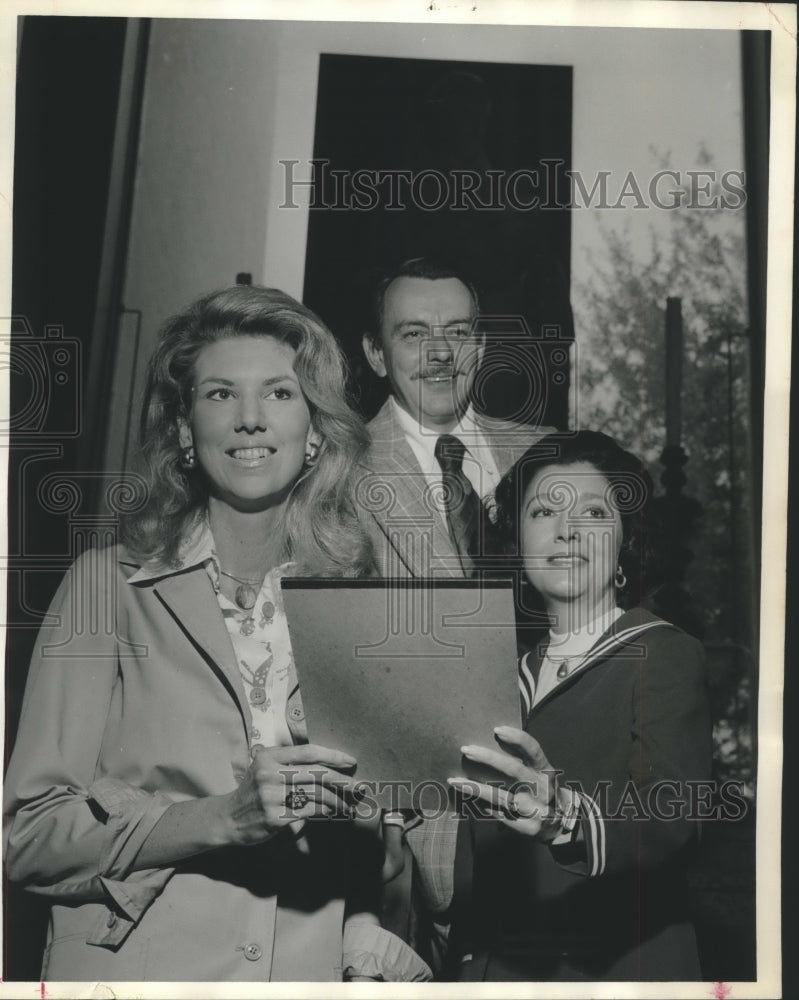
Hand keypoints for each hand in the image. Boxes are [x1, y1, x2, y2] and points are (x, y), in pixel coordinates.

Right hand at [226, 744, 357, 845]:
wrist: (228, 818)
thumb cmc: (253, 792)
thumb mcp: (265, 769)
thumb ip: (290, 764)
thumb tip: (328, 766)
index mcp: (269, 757)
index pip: (308, 752)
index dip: (332, 755)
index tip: (350, 761)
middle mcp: (269, 773)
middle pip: (315, 773)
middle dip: (341, 780)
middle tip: (358, 786)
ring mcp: (271, 796)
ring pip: (315, 794)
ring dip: (336, 800)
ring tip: (348, 805)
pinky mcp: (274, 816)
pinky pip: (307, 811)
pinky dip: (324, 811)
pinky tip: (332, 813)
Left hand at [448, 726, 568, 840]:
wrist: (563, 823)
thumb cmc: (543, 790)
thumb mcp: (540, 773)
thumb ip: (522, 762)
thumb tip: (488, 745)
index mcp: (545, 770)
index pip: (533, 749)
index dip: (516, 738)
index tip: (496, 729)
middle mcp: (541, 788)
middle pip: (513, 770)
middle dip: (488, 758)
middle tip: (466, 749)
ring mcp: (535, 809)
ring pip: (500, 796)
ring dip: (475, 788)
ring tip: (455, 781)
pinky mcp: (527, 827)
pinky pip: (499, 815)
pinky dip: (482, 807)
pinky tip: (467, 801)